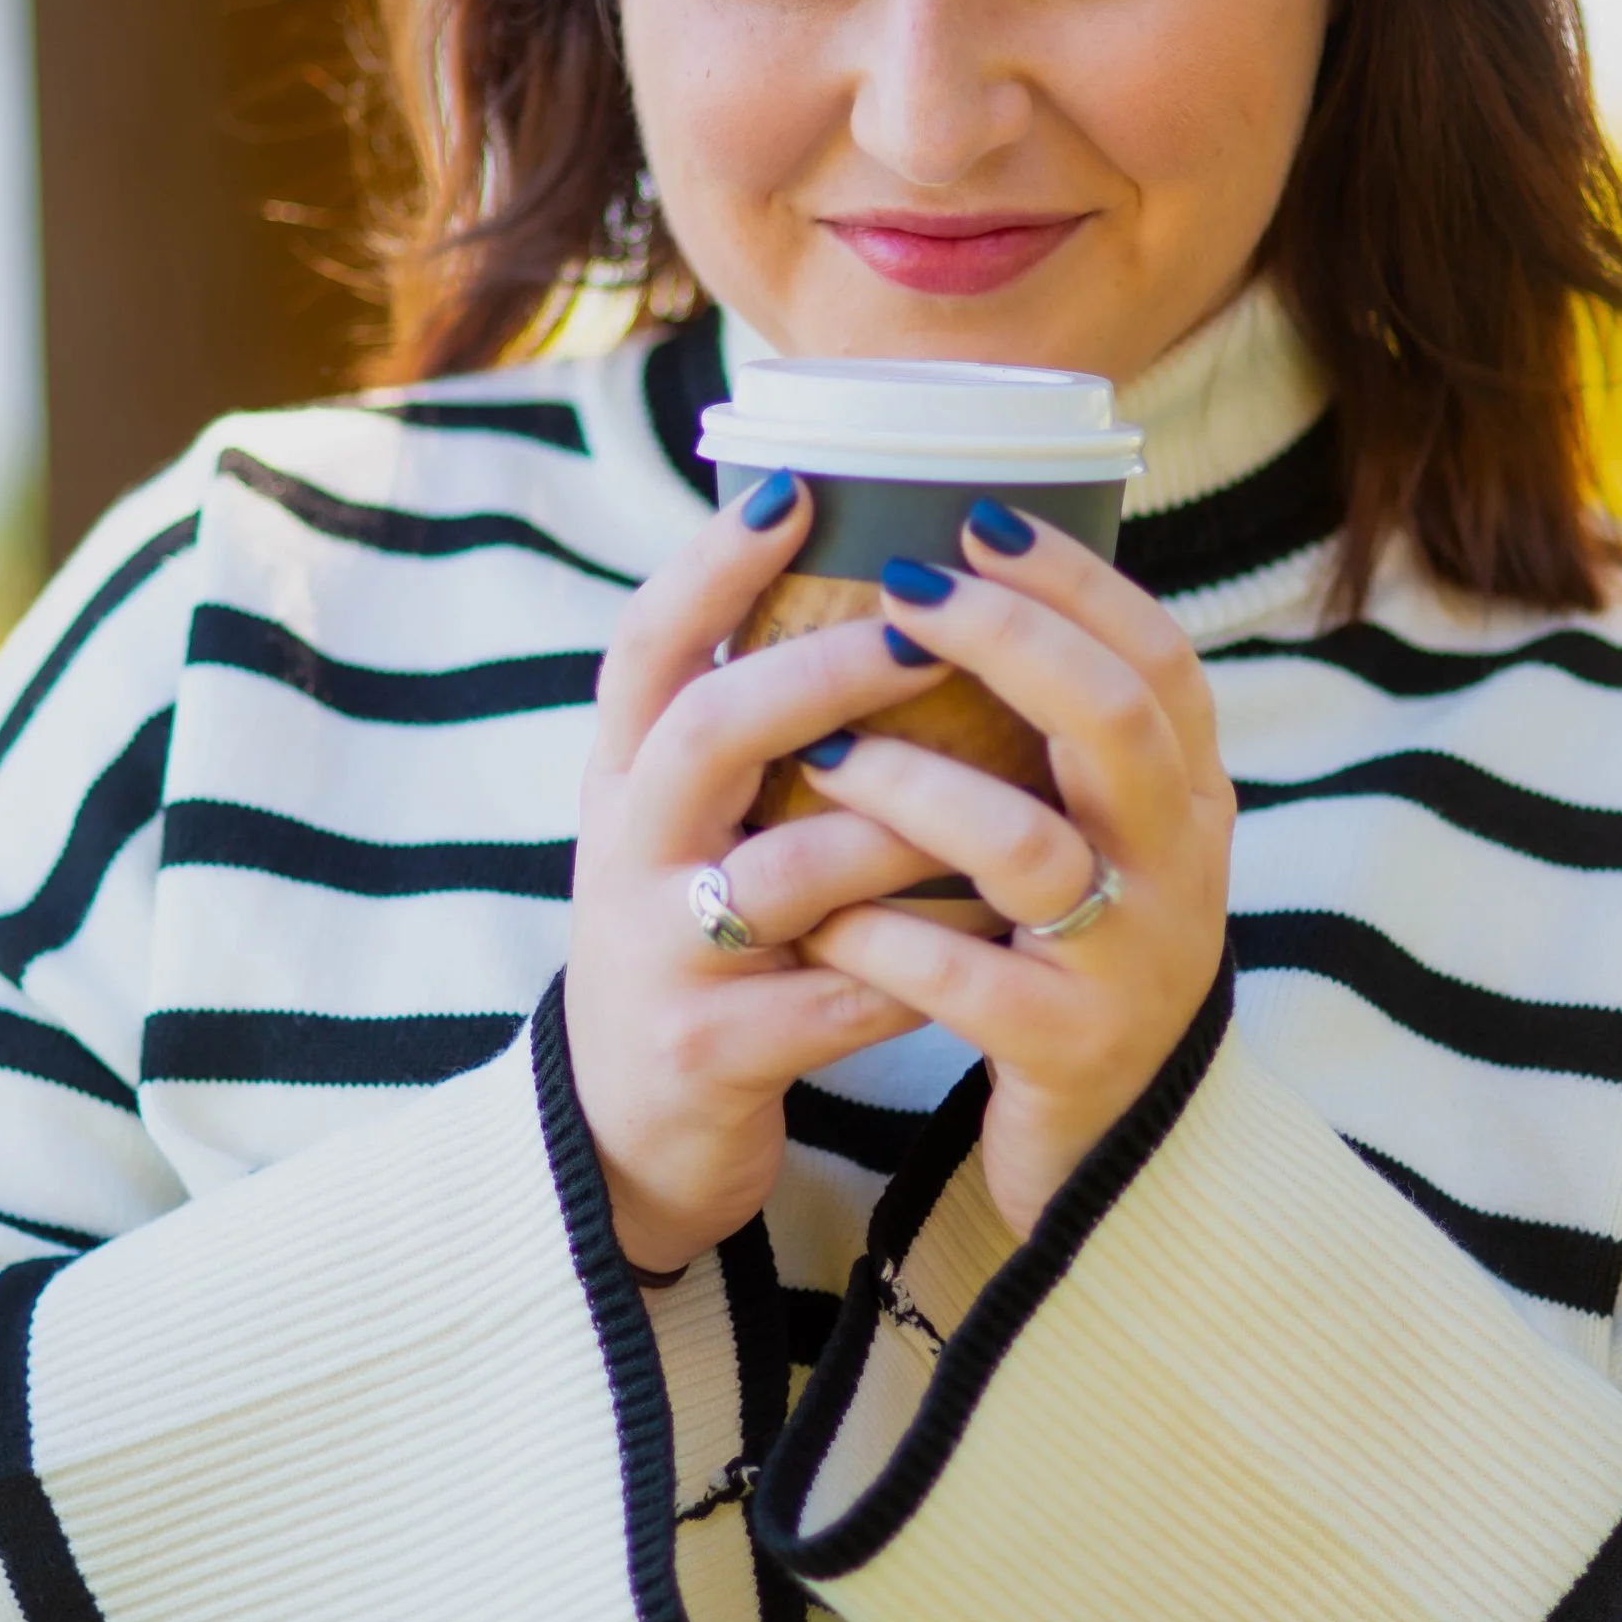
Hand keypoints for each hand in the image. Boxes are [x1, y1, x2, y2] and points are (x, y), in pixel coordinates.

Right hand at [564, 476, 964, 1274]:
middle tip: (924, 625)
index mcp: (625, 782)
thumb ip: (745, 730)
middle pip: (706, 729)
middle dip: (820, 670)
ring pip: (784, 870)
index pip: (645, 647)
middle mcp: (629, 854)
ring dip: (897, 828)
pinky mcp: (712, 1053)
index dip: (711, 563)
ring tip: (993, 800)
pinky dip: (923, 966)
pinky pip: (838, 998)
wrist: (624, 1132)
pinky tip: (997, 939)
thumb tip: (871, 583)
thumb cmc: (693, 942)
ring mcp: (663, 956)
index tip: (796, 488)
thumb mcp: (686, 828)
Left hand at [798, 511, 1234, 1238]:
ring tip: (826, 755)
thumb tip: (952, 583)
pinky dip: (876, 936)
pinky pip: (961, 976)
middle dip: (1005, 640)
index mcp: (1189, 802)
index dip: (1076, 581)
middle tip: (903, 589)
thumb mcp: (1103, 843)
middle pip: (1117, 720)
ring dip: (913, 789)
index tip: (977, 516)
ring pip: (1027, 847)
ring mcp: (1133, 963)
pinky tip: (812, 912)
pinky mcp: (1070, 1051)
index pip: (1159, 657)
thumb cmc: (1073, 964)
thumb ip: (1059, 741)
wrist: (1119, 1160)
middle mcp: (1182, 870)